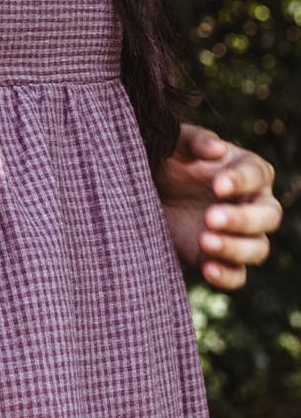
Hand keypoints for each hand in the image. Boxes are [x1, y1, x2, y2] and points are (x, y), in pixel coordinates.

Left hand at [154, 122, 281, 289]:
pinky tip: (208, 269)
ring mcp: (241, 234)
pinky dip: (227, 276)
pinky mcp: (222, 258)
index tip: (217, 185)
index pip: (257, 175)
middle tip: (210, 217)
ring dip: (235, 248)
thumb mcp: (176, 143)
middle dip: (242, 219)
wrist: (148, 191)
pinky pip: (238, 275)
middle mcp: (254, 203)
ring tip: (204, 240)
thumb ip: (195, 141)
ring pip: (258, 248)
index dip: (241, 181)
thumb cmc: (169, 160)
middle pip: (268, 216)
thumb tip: (217, 149)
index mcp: (248, 170)